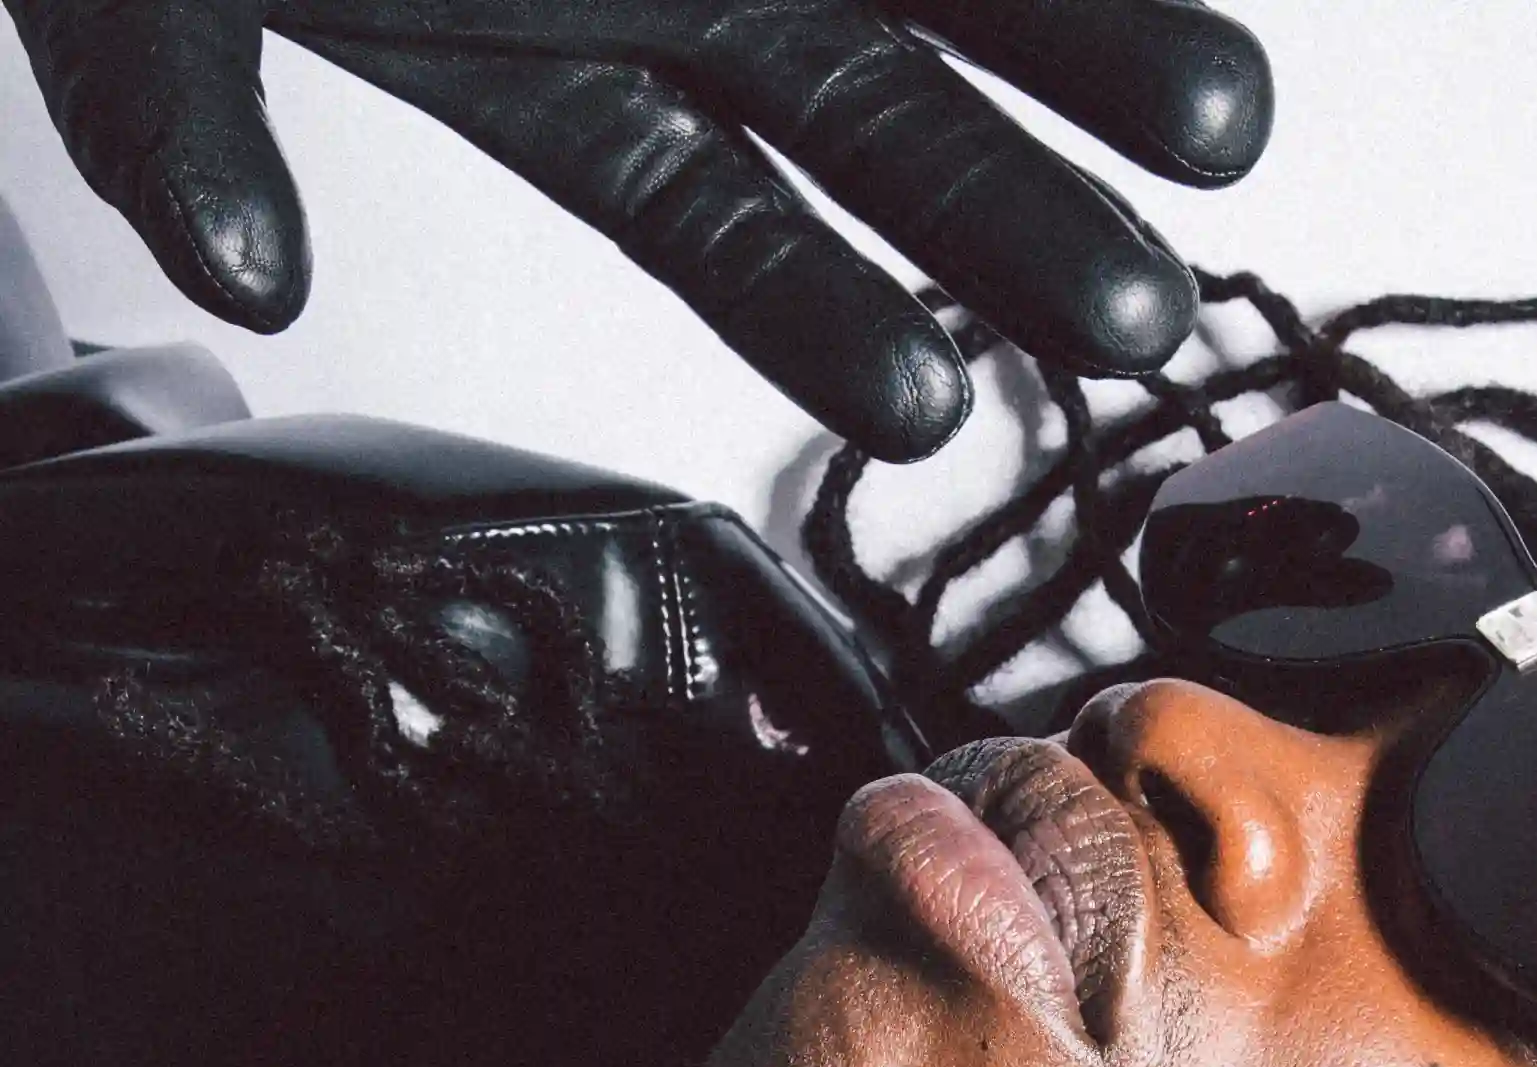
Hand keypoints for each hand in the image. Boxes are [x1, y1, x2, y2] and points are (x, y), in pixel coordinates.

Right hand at [1, 0, 1271, 456]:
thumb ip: (172, 108)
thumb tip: (241, 279)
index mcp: (566, 73)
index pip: (725, 238)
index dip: (823, 325)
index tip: (934, 416)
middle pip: (887, 134)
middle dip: (1018, 225)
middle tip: (1144, 327)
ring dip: (1090, 47)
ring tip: (1231, 134)